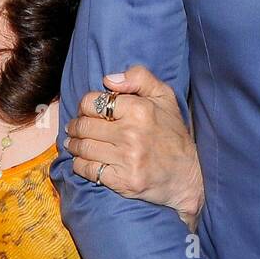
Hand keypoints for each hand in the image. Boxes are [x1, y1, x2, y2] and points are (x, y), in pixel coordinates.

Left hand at [65, 65, 203, 229]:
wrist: (186, 175)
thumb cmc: (172, 133)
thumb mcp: (164, 96)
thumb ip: (139, 77)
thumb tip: (108, 79)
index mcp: (139, 109)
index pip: (93, 102)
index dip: (85, 105)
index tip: (86, 111)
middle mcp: (132, 134)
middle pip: (85, 125)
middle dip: (75, 126)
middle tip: (73, 128)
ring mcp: (127, 159)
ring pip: (84, 148)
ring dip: (73, 145)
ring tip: (73, 143)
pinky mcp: (123, 181)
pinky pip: (88, 170)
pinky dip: (80, 164)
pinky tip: (82, 160)